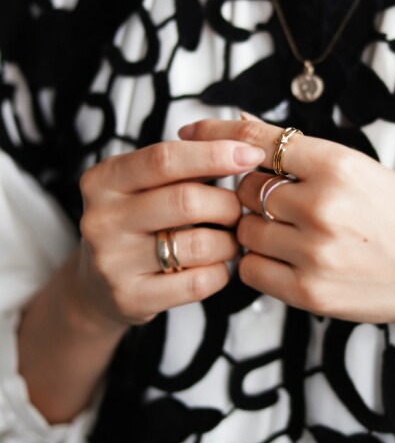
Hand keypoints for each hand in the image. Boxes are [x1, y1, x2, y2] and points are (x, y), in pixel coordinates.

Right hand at [75, 139, 264, 330]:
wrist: (95, 285)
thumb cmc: (135, 223)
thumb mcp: (145, 184)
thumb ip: (185, 162)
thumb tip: (242, 144)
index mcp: (105, 180)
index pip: (164, 158)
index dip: (213, 154)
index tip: (250, 155)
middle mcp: (102, 219)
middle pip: (186, 201)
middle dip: (227, 203)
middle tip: (238, 208)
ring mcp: (113, 262)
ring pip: (200, 244)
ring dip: (229, 241)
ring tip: (229, 238)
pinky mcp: (130, 297)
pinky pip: (199, 282)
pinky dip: (220, 271)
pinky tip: (215, 264)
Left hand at [179, 119, 394, 335]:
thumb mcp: (363, 169)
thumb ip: (304, 152)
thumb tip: (243, 127)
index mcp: (340, 165)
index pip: (260, 140)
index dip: (220, 133)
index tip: (192, 131)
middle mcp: (324, 206)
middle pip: (245, 188)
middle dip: (251, 190)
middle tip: (274, 198)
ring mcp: (315, 253)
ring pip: (245, 229)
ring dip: (254, 227)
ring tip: (288, 231)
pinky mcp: (310, 293)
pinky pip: (250, 269)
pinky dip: (258, 260)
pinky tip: (285, 256)